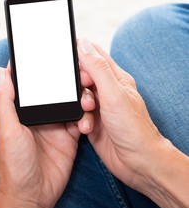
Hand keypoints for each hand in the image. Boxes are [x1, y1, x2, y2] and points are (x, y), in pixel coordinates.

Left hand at [0, 64, 94, 207]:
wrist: (32, 195)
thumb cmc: (13, 166)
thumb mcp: (7, 130)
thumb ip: (5, 101)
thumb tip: (2, 72)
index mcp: (18, 111)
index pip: (25, 83)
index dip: (31, 68)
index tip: (41, 50)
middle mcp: (36, 114)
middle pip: (50, 88)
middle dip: (61, 77)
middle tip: (74, 67)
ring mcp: (53, 124)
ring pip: (68, 100)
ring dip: (77, 94)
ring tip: (85, 92)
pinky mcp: (69, 136)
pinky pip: (80, 119)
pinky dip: (86, 115)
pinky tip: (88, 114)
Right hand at [77, 38, 188, 207]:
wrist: (137, 162)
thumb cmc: (133, 128)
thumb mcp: (113, 94)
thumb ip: (97, 68)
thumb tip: (83, 45)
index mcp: (116, 78)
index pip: (95, 55)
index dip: (80, 56)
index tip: (69, 64)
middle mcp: (107, 91)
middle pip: (82, 77)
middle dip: (76, 85)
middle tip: (83, 96)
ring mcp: (99, 107)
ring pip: (77, 97)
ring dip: (78, 105)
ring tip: (87, 113)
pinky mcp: (92, 123)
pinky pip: (77, 115)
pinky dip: (78, 120)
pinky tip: (86, 128)